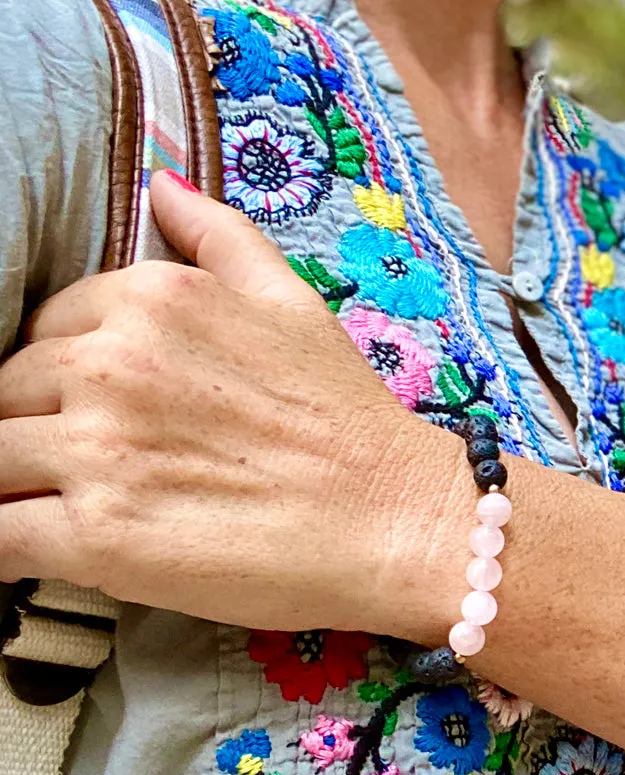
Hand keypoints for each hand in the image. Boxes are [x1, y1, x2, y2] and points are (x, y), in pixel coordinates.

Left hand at [0, 172, 462, 637]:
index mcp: (151, 299)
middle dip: (30, 432)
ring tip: (61, 511)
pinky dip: (2, 546)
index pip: (41, 332)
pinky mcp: (97, 537)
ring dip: (16, 488)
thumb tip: (161, 187)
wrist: (399, 524)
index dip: (60, 384)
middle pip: (2, 394)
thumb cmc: (351, 424)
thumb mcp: (295, 305)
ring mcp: (99, 449)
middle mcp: (112, 363)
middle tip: (87, 473)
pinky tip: (35, 551)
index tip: (96, 421)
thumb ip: (220, 237)